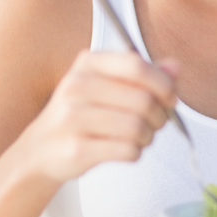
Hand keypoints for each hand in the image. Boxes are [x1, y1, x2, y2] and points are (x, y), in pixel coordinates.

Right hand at [23, 50, 179, 183]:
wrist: (41, 149)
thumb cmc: (80, 115)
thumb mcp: (107, 86)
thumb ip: (142, 75)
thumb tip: (175, 67)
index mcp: (88, 64)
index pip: (137, 66)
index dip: (163, 84)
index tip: (170, 98)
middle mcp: (77, 86)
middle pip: (143, 100)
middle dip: (159, 116)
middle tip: (155, 124)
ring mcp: (73, 118)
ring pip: (137, 128)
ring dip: (147, 137)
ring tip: (139, 138)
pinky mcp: (77, 148)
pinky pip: (127, 150)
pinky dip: (135, 152)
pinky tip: (125, 149)